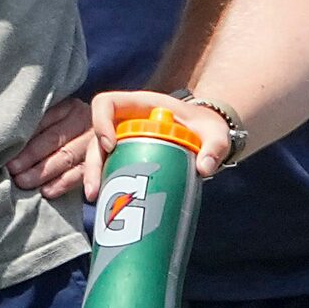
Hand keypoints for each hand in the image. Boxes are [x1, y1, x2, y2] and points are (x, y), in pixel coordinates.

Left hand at [7, 95, 93, 198]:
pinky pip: (80, 173)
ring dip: (44, 172)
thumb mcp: (59, 118)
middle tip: (13, 169)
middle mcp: (84, 120)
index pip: (44, 121)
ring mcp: (95, 140)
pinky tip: (47, 191)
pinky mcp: (102, 161)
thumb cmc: (68, 130)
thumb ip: (41, 125)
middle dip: (31, 156)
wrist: (108, 137)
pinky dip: (63, 184)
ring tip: (24, 182)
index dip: (26, 137)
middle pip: (55, 138)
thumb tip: (9, 140)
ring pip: (67, 157)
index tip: (7, 152)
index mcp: (70, 107)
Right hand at [82, 90, 232, 200]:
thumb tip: (204, 168)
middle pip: (97, 136)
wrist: (205, 138)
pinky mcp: (126, 158)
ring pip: (98, 155)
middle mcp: (125, 122)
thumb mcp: (214, 133)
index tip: (110, 146)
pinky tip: (106, 203)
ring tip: (95, 199)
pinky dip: (104, 184)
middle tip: (96, 188)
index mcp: (140, 106)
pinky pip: (108, 168)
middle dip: (94, 162)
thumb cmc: (205, 128)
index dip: (101, 121)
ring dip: (93, 176)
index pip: (107, 104)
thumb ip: (214, 147)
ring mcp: (123, 141)